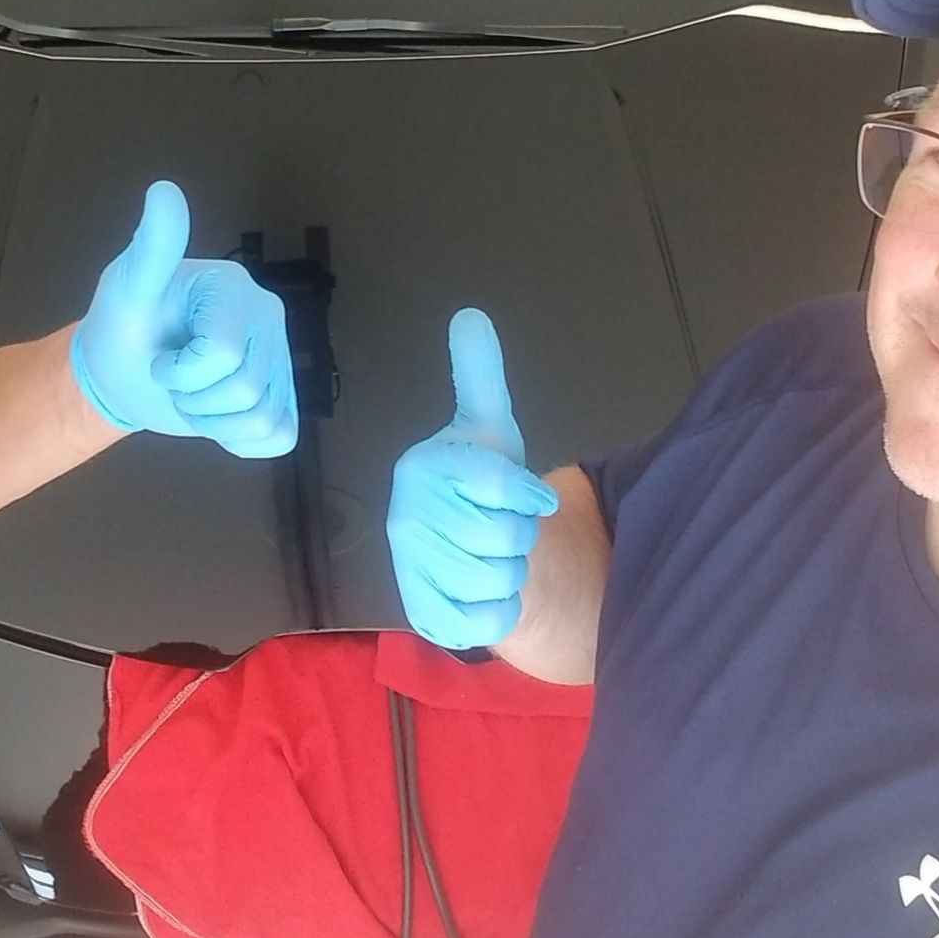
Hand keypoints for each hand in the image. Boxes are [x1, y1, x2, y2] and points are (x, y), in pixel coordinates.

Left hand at [71, 181, 297, 458]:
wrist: (122, 375)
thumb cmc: (122, 330)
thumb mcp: (127, 290)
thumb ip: (152, 247)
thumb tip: (164, 190)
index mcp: (235, 287)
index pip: (223, 353)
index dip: (181, 370)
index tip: (160, 353)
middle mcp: (269, 318)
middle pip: (245, 390)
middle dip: (195, 397)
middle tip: (172, 375)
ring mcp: (282, 360)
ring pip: (261, 418)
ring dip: (211, 420)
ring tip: (190, 393)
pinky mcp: (285, 399)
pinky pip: (277, 436)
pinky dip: (237, 439)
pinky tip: (215, 414)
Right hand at [386, 309, 557, 647]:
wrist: (466, 548)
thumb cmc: (482, 484)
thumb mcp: (488, 426)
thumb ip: (480, 373)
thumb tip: (470, 315)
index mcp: (422, 468)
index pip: (502, 486)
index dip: (531, 496)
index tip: (534, 497)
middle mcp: (405, 518)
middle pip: (506, 538)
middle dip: (522, 537)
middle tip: (505, 528)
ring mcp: (410, 570)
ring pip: (501, 579)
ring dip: (514, 573)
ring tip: (495, 558)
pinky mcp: (423, 616)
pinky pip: (487, 622)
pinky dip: (502, 612)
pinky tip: (487, 594)